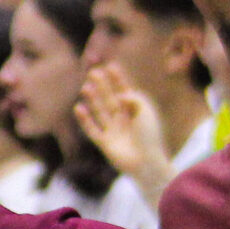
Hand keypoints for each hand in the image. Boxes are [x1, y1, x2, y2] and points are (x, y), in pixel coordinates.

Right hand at [75, 64, 167, 180]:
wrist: (147, 162)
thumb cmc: (150, 137)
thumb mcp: (146, 113)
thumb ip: (134, 99)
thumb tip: (120, 95)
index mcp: (135, 112)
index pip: (125, 92)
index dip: (118, 79)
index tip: (111, 66)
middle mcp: (123, 119)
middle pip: (109, 99)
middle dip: (102, 86)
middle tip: (93, 72)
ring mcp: (113, 130)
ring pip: (99, 111)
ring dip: (92, 99)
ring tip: (85, 87)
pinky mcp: (104, 143)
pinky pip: (92, 129)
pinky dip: (84, 119)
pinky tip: (78, 108)